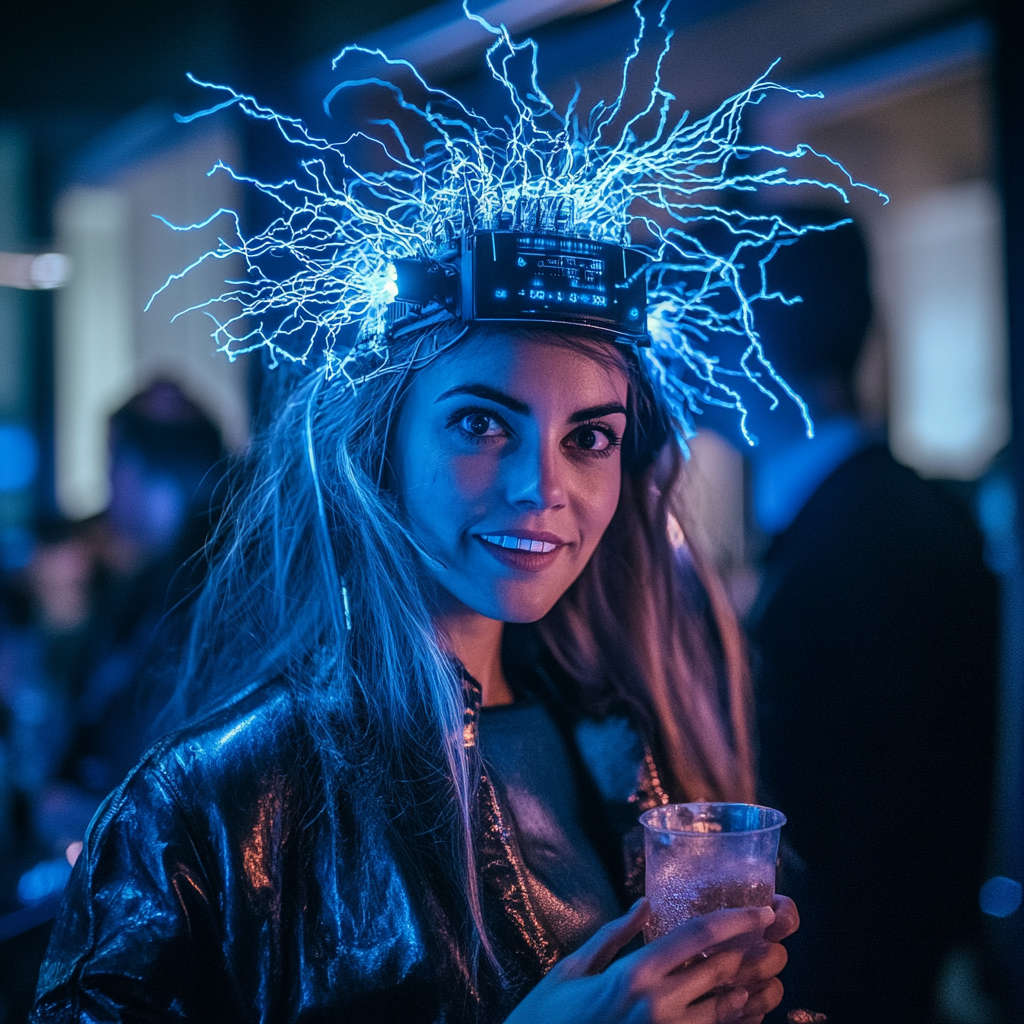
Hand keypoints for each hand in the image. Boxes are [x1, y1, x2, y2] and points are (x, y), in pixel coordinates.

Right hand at [505, 895, 797, 1023]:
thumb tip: (644, 905)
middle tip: (774, 935)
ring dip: (750, 988)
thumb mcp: (573, 968)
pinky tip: (743, 1006)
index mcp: (634, 976)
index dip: (733, 921)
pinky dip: (733, 1019)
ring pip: (726, 1010)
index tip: (759, 910)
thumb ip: (614, 935)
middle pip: (721, 971)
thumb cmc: (547, 1016)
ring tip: (767, 970)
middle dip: (752, 950)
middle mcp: (658, 1007)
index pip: (696, 938)